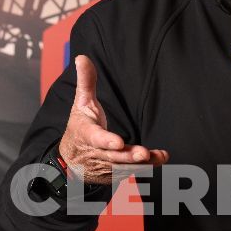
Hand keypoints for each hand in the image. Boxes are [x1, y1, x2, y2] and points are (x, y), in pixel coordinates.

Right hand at [58, 55, 169, 183]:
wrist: (69, 160)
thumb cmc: (79, 126)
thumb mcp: (80, 103)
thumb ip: (86, 82)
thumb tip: (83, 57)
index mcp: (86, 134)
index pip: (95, 138)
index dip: (106, 141)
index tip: (117, 142)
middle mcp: (96, 152)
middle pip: (113, 156)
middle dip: (128, 156)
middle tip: (143, 154)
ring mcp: (105, 165)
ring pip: (124, 166)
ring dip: (142, 164)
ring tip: (159, 157)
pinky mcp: (114, 172)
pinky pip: (130, 171)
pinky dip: (146, 167)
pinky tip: (160, 159)